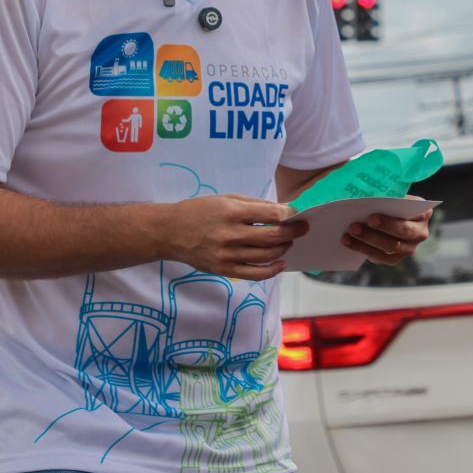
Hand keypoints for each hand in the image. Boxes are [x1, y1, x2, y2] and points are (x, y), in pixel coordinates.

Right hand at [164, 195, 304, 279]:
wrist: (170, 232)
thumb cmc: (200, 211)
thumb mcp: (226, 199)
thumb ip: (255, 205)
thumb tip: (283, 209)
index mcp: (232, 212)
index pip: (271, 215)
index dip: (288, 214)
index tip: (296, 214)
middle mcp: (231, 234)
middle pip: (273, 236)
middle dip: (293, 232)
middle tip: (303, 228)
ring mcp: (227, 255)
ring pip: (267, 256)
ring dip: (284, 248)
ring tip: (288, 242)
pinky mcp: (224, 270)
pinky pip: (255, 274)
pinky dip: (272, 270)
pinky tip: (280, 262)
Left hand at [342, 199, 432, 266]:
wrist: (386, 214)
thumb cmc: (388, 200)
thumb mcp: (390, 195)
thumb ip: (385, 196)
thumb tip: (365, 197)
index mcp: (423, 213)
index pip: (414, 215)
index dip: (393, 218)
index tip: (372, 216)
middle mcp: (420, 232)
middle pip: (402, 233)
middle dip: (379, 230)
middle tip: (356, 225)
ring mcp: (409, 248)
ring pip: (390, 247)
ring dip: (367, 240)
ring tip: (349, 232)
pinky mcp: (395, 258)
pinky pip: (380, 257)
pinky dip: (362, 249)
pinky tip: (348, 241)